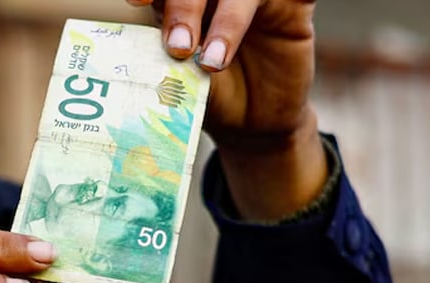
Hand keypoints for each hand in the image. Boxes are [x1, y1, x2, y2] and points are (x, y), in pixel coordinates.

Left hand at [128, 0, 327, 220]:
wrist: (253, 123)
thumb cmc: (211, 98)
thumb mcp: (186, 84)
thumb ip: (172, 64)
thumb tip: (154, 58)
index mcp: (178, 4)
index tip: (137, 1)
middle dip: (184, 7)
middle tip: (178, 47)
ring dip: (225, 20)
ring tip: (212, 61)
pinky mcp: (292, 5)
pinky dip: (278, 0)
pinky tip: (261, 20)